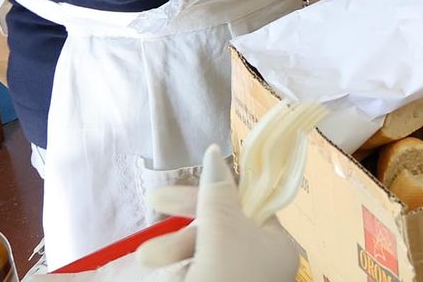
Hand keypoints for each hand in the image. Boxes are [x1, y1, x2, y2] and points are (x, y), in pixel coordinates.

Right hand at [137, 145, 299, 281]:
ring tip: (152, 266)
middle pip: (216, 231)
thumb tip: (213, 153)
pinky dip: (181, 275)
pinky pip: (197, 276)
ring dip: (173, 258)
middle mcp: (261, 263)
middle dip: (178, 237)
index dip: (199, 197)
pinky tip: (172, 278)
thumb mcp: (222, 234)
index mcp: (275, 242)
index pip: (238, 204)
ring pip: (200, 257)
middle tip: (147, 248)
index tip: (158, 199)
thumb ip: (217, 194)